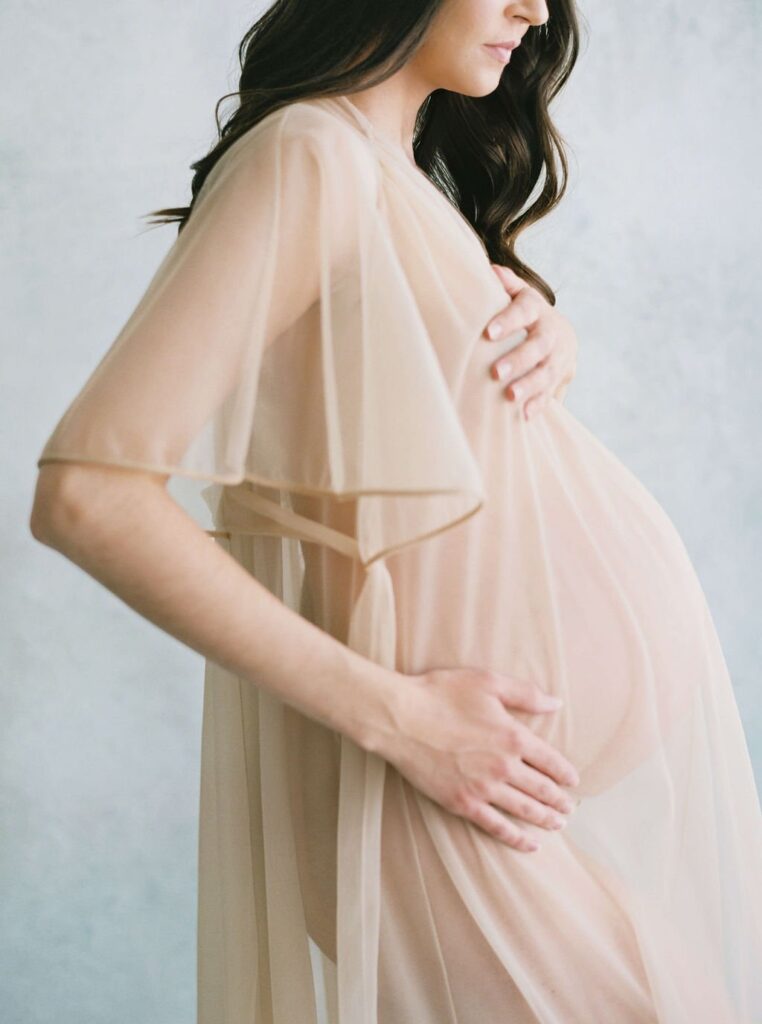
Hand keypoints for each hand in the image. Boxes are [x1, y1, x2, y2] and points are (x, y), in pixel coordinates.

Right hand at [385, 666, 580, 852]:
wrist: (401, 718)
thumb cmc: (441, 693)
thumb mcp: (487, 682)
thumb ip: (526, 694)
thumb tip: (556, 703)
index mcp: (513, 736)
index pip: (550, 760)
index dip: (565, 773)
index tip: (573, 781)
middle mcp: (504, 766)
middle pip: (541, 789)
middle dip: (559, 800)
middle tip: (569, 808)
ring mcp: (483, 788)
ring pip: (524, 809)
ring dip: (545, 819)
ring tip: (558, 824)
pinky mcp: (462, 803)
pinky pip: (497, 826)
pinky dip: (517, 838)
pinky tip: (530, 844)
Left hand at [483, 264, 577, 418]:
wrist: (559, 334)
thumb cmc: (525, 314)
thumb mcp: (518, 295)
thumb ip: (507, 285)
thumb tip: (491, 270)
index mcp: (537, 310)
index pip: (525, 310)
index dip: (509, 320)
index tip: (488, 333)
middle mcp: (552, 333)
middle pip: (538, 346)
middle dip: (518, 360)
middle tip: (495, 373)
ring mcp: (558, 357)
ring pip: (547, 371)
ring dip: (530, 385)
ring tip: (510, 396)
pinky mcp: (560, 379)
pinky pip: (551, 393)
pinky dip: (539, 404)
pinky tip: (523, 415)